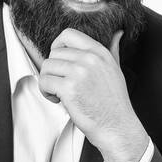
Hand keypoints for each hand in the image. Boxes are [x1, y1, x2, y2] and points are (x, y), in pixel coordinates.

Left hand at [38, 28, 147, 161]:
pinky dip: (46, 92)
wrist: (117, 127)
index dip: (57, 46)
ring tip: (59, 93)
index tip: (59, 60)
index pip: (68, 34)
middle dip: (53, 70)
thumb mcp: (116, 70)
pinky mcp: (69, 88)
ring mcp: (79, 72)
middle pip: (54, 53)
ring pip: (46, 67)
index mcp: (100, 52)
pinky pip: (44, 82)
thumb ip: (113, 50)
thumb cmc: (114, 103)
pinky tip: (58, 100)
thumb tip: (117, 34)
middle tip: (62, 84)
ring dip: (48, 81)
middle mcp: (90, 59)